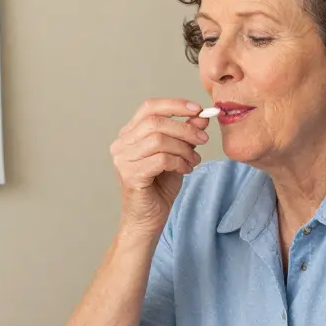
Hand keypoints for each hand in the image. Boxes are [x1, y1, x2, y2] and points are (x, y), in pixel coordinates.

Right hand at [110, 99, 209, 234]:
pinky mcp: (130, 175)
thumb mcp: (177, 155)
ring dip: (184, 148)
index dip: (175, 104)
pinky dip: (179, 162)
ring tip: (194, 160)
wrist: (147, 221)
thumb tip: (201, 116)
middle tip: (204, 138)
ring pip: (158, 139)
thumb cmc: (159, 189)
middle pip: (155, 122)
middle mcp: (121, 144)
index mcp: (129, 135)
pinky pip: (161, 159)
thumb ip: (185, 135)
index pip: (149, 107)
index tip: (198, 109)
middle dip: (185, 128)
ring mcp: (123, 160)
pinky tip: (185, 170)